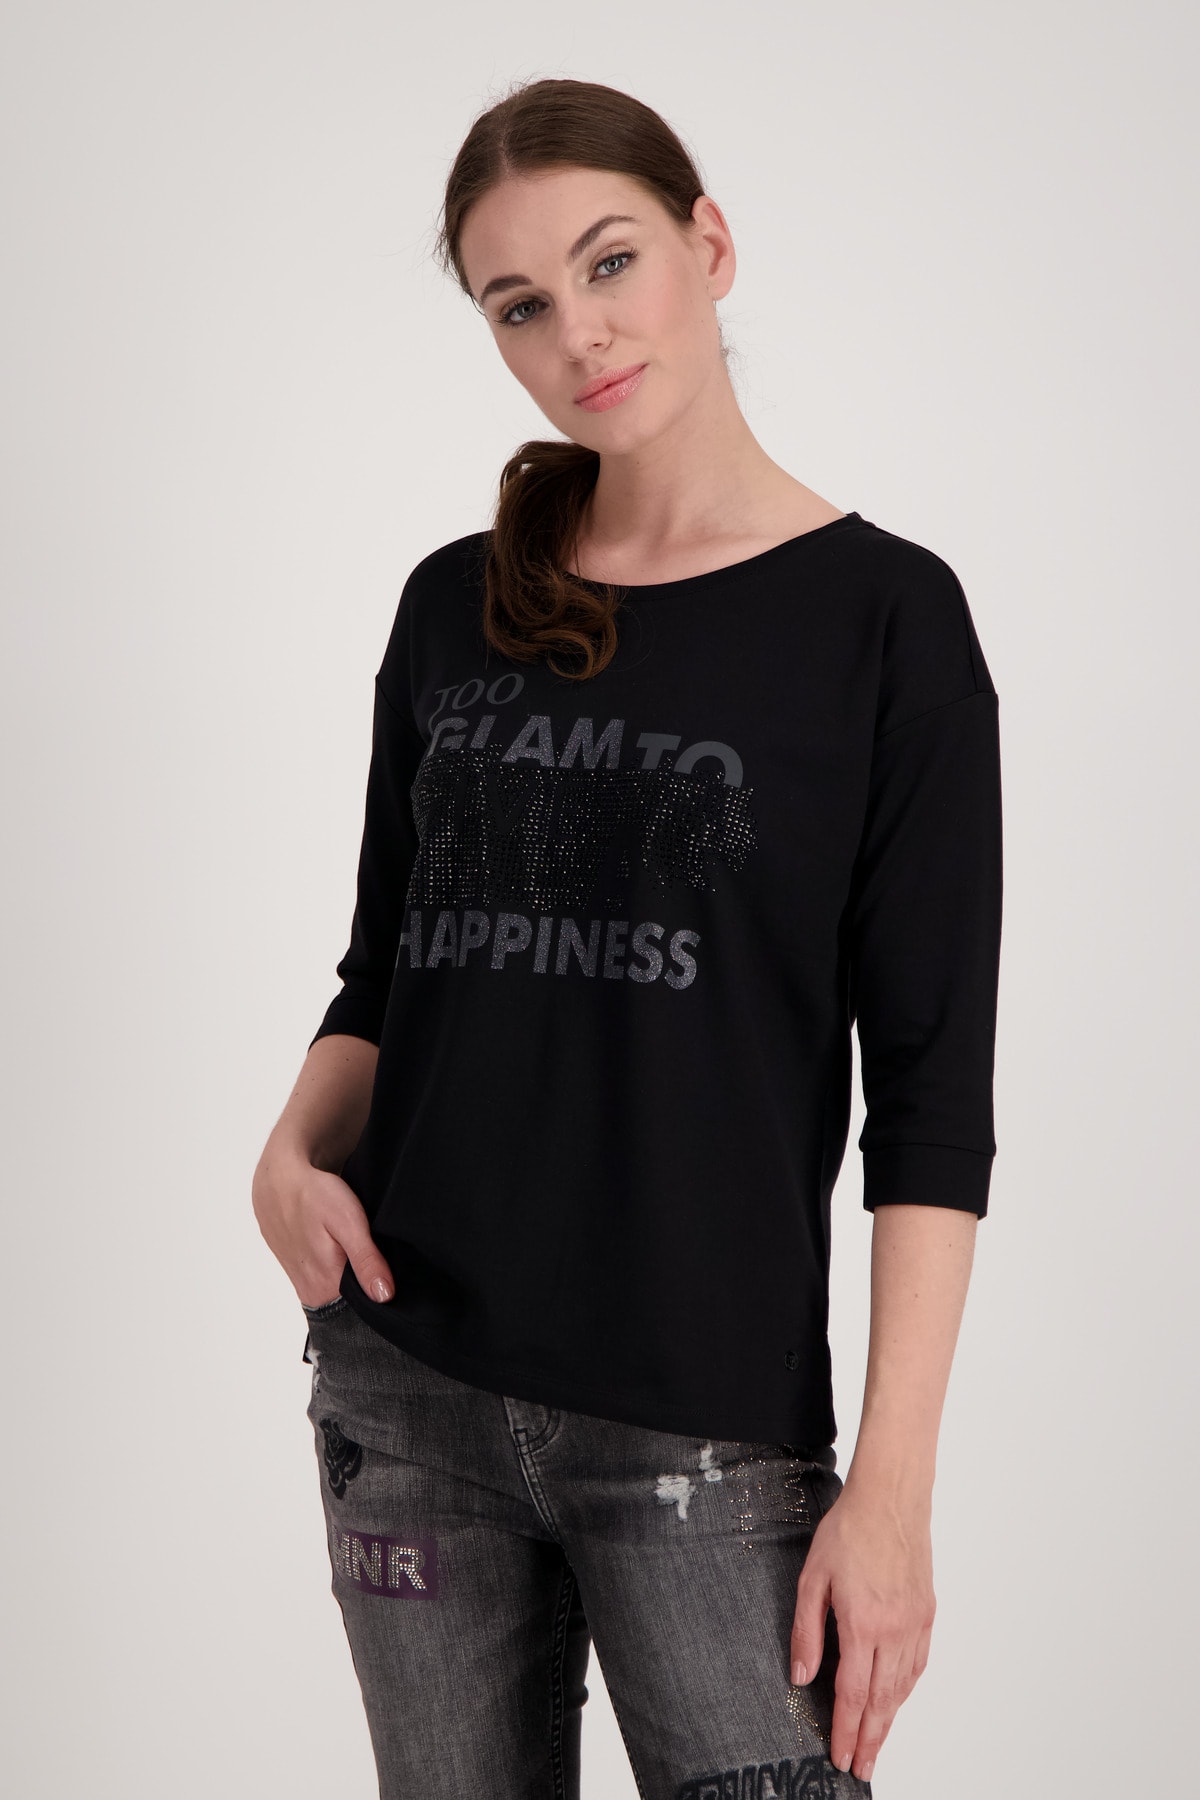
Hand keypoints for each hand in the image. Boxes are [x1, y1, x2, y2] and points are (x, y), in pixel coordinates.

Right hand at [251, 1144, 394, 1307]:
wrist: (277, 1180)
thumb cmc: (314, 1196)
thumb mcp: (348, 1222)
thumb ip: (366, 1261)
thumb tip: (384, 1296)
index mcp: (326, 1287)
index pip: (364, 1309)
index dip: (381, 1295)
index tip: (390, 1276)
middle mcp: (311, 1293)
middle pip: (351, 1302)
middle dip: (367, 1286)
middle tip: (376, 1256)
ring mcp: (302, 1283)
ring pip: (338, 1292)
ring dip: (351, 1277)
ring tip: (358, 1251)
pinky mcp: (297, 1272)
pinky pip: (325, 1281)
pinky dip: (337, 1270)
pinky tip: (341, 1250)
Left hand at [789, 1481, 935, 1784]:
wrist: (890, 1499)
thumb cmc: (848, 1531)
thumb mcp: (812, 1578)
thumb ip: (807, 1631)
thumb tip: (802, 1676)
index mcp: (863, 1624)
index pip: (853, 1694)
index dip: (846, 1731)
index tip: (841, 1757)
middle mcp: (894, 1631)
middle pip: (882, 1702)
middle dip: (870, 1740)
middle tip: (861, 1769)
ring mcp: (915, 1624)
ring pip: (903, 1688)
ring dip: (889, 1721)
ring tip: (876, 1743)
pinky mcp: (927, 1614)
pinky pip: (917, 1665)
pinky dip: (906, 1690)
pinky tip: (895, 1700)